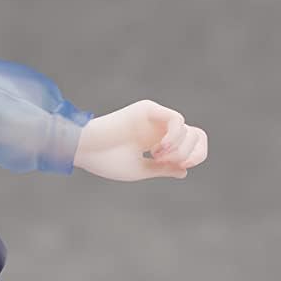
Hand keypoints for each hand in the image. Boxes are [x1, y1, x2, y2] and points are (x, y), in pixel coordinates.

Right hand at [74, 100, 208, 181]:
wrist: (84, 149)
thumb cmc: (106, 161)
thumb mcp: (140, 170)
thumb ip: (163, 169)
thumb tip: (185, 171)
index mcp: (158, 140)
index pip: (191, 142)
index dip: (195, 155)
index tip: (181, 166)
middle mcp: (159, 127)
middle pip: (197, 135)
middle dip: (191, 153)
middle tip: (171, 163)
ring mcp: (155, 117)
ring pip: (188, 129)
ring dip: (178, 149)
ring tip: (156, 157)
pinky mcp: (148, 109)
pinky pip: (177, 120)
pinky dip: (173, 138)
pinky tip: (155, 150)